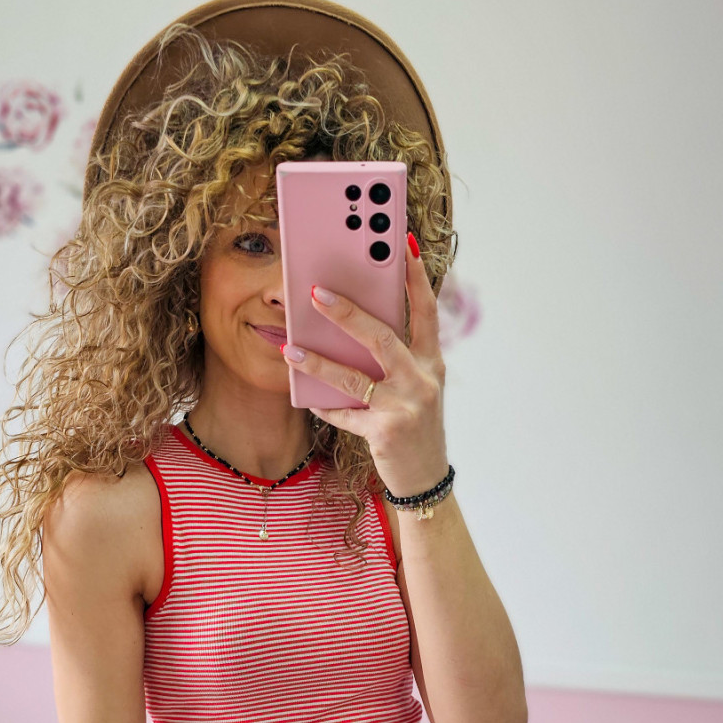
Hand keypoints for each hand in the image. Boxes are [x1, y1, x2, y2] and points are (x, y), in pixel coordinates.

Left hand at [282, 233, 448, 498]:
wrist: (424, 476)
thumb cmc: (414, 424)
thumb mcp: (415, 386)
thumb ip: (395, 357)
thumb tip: (353, 325)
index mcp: (432, 362)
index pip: (425, 311)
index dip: (415, 278)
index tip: (401, 245)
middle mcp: (422, 380)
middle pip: (382, 337)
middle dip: (348, 313)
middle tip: (316, 292)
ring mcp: (405, 407)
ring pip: (355, 378)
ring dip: (319, 362)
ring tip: (291, 348)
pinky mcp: (385, 433)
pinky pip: (345, 414)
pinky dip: (324, 406)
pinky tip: (305, 396)